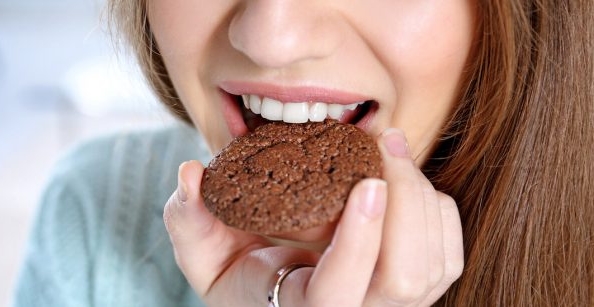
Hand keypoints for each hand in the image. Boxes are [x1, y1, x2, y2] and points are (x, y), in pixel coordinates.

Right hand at [163, 128, 463, 306]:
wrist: (276, 296)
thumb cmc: (240, 277)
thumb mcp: (202, 256)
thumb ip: (187, 220)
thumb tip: (190, 175)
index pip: (339, 293)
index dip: (359, 240)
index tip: (366, 182)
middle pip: (406, 277)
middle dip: (405, 201)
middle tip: (383, 139)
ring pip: (434, 265)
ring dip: (421, 195)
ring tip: (391, 144)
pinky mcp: (416, 290)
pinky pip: (447, 254)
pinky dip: (435, 208)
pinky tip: (403, 179)